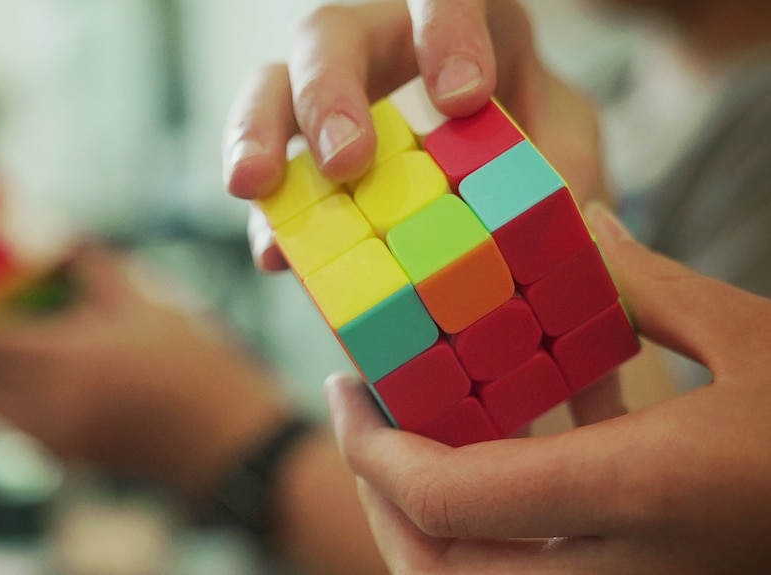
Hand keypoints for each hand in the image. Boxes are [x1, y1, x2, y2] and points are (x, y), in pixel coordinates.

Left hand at [0, 244, 289, 500]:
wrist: (231, 439)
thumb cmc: (200, 369)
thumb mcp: (152, 306)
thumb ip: (97, 268)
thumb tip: (61, 240)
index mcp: (68, 360)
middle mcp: (50, 406)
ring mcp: (59, 439)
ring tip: (6, 347)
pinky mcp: (73, 459)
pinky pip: (19, 431)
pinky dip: (11, 404)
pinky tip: (41, 381)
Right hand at [224, 0, 621, 430]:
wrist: (501, 175)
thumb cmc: (532, 136)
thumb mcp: (566, 141)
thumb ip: (566, 165)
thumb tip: (559, 219)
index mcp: (455, 23)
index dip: (445, 33)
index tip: (463, 98)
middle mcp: (380, 46)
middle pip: (333, 33)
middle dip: (332, 90)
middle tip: (348, 160)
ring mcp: (332, 101)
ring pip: (271, 84)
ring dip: (262, 133)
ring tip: (255, 185)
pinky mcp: (304, 161)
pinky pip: (271, 177)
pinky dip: (271, 216)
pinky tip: (275, 255)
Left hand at [327, 202, 770, 573]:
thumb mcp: (754, 341)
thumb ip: (647, 286)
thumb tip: (580, 224)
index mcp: (638, 496)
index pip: (446, 498)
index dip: (372, 452)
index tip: (348, 390)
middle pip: (436, 572)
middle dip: (380, 501)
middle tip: (365, 423)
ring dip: (424, 526)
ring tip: (410, 441)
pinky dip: (489, 533)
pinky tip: (505, 456)